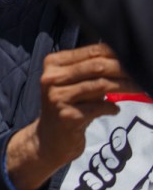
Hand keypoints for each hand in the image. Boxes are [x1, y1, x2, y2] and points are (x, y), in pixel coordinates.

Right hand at [6, 44, 139, 189]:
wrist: (49, 138)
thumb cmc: (67, 106)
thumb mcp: (73, 83)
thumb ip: (91, 71)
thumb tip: (124, 59)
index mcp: (53, 64)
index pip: (90, 51)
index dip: (116, 54)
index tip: (134, 59)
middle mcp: (51, 78)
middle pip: (97, 67)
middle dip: (123, 69)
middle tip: (141, 73)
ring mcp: (58, 97)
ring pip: (100, 85)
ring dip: (125, 87)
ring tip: (138, 89)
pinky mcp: (68, 116)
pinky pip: (99, 107)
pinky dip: (112, 107)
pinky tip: (114, 109)